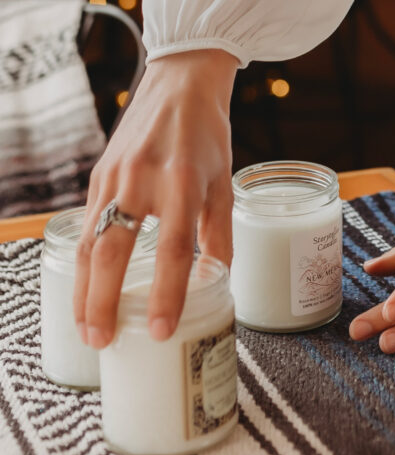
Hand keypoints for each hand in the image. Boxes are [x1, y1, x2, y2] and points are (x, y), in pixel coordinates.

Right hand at [73, 50, 237, 348]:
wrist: (179, 88)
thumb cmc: (208, 137)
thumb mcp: (224, 185)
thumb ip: (219, 235)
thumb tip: (216, 277)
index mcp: (184, 184)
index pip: (173, 250)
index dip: (167, 294)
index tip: (160, 330)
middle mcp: (143, 181)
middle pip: (113, 252)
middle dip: (103, 302)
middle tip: (101, 341)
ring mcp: (114, 177)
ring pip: (90, 242)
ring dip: (84, 288)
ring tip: (86, 325)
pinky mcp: (100, 174)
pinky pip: (87, 223)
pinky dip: (85, 260)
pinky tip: (87, 284)